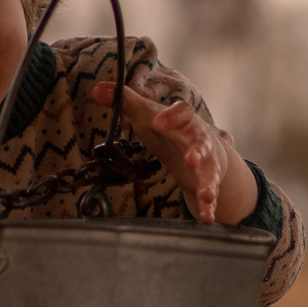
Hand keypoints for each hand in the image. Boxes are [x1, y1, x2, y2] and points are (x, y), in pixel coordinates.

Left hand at [92, 82, 256, 223]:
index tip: (158, 122)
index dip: (171, 116)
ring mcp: (206, 162)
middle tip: (191, 159)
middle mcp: (199, 140)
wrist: (205, 146)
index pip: (182, 112)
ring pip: (209, 171)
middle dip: (198, 151)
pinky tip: (207, 218)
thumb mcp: (147, 114)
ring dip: (208, 183)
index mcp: (183, 121)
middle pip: (201, 143)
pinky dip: (209, 207)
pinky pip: (209, 194)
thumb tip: (98, 88)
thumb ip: (125, 101)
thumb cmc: (170, 128)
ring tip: (206, 196)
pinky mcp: (206, 181)